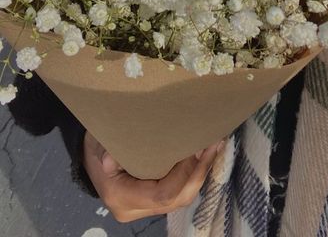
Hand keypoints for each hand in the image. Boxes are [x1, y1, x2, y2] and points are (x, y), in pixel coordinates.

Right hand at [83, 131, 223, 221]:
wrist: (89, 157)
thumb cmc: (96, 146)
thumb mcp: (99, 143)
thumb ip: (108, 151)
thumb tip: (110, 160)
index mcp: (123, 198)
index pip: (163, 194)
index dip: (183, 172)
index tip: (195, 146)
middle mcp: (135, 209)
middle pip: (177, 199)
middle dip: (199, 172)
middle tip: (214, 144)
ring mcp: (145, 208)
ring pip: (181, 198)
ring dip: (200, 172)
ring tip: (214, 146)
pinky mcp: (153, 200)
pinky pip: (178, 192)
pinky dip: (192, 174)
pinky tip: (203, 154)